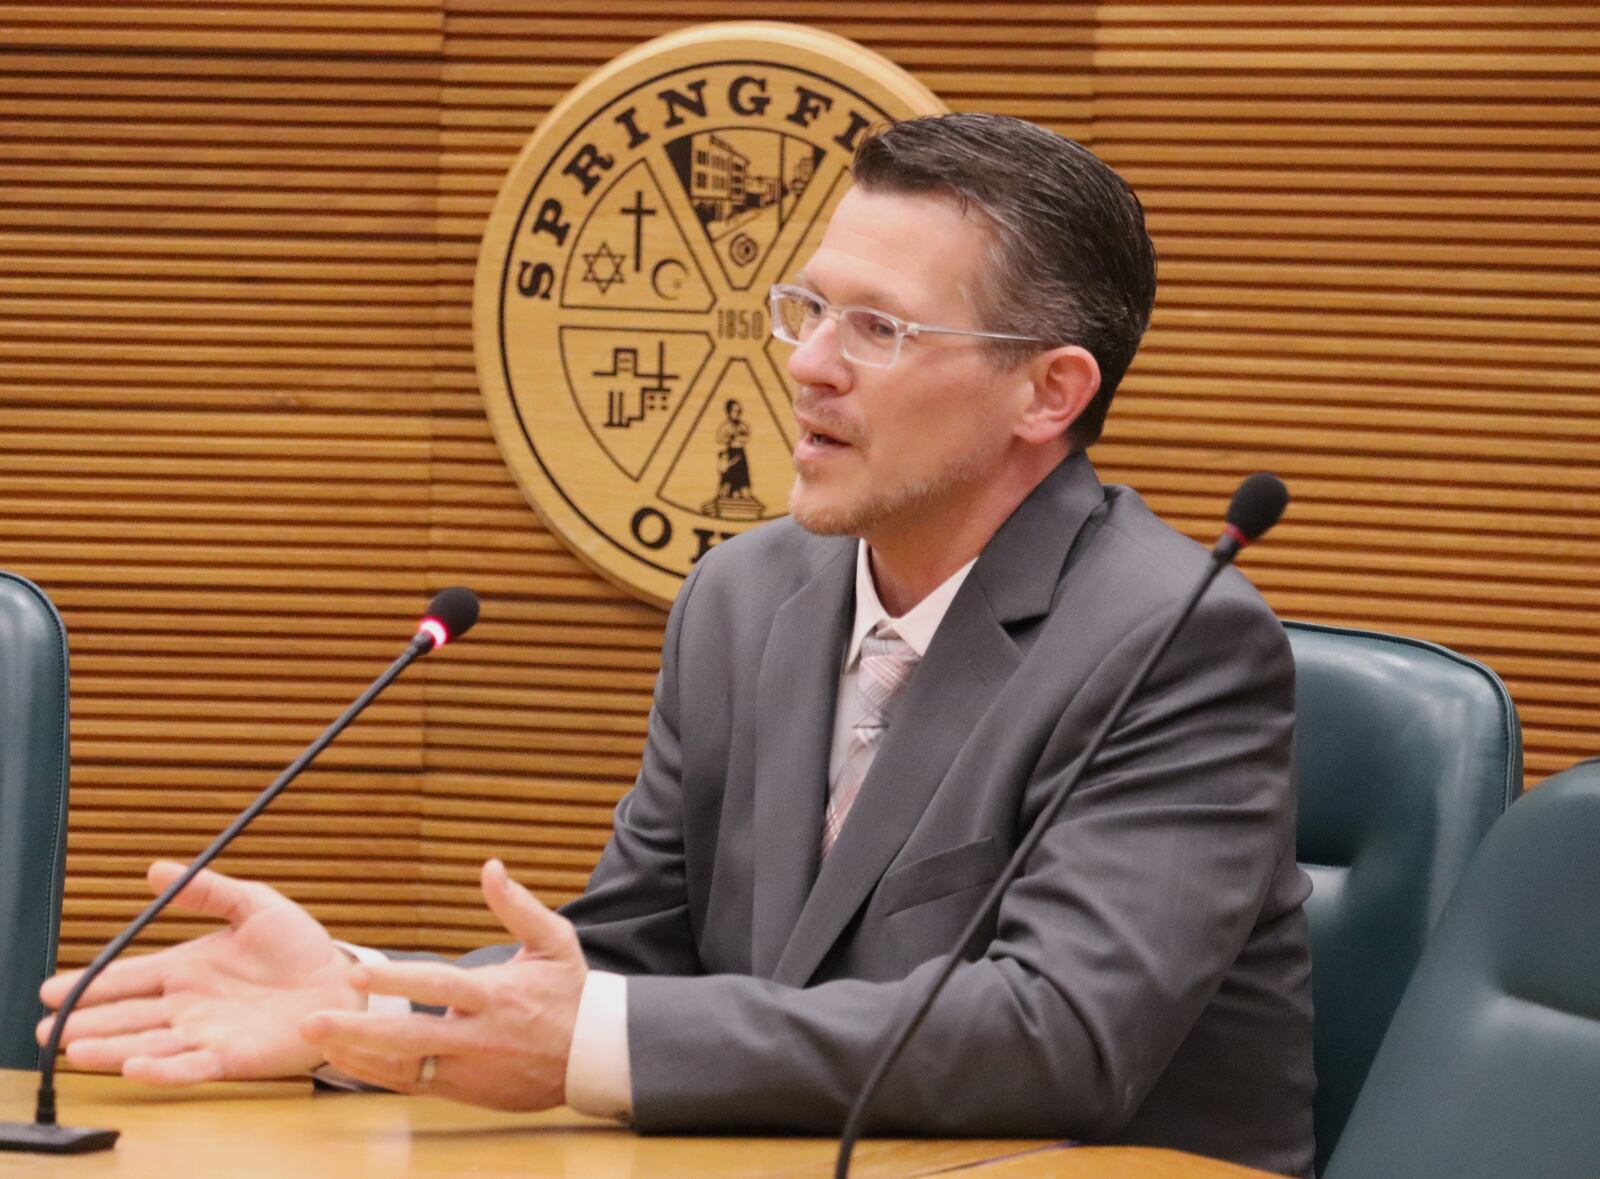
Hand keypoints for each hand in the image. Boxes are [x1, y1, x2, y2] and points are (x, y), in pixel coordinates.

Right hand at [38, 861, 360, 1083]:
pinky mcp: (231, 1056)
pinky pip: (189, 1065)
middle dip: (86, 1020)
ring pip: (147, 1042)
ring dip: (110, 1047)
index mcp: (188, 968)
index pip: (130, 976)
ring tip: (72, 1047)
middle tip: (46, 1028)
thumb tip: (157, 869)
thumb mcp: (255, 905)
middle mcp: (188, 1004)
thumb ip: (209, 891)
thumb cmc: (298, 946)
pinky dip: (161, 1068)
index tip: (50, 988)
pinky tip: (133, 1066)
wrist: (340, 982)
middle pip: (127, 1014)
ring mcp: (205, 1032)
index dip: (91, 983)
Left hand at [299, 859, 586, 1110]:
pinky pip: (411, 1085)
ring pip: (403, 1067)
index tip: (357, 973)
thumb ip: (518, 906)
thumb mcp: (554, 942)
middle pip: (408, 1037)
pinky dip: (376, 1075)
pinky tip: (347, 1062)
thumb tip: (491, 867)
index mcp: (495, 996)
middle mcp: (477, 1036)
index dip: (396, 980)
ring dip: (357, 1055)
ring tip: (317, 1040)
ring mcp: (468, 1069)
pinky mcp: (464, 1089)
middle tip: (312, 1021)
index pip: (438, 986)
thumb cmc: (570, 993)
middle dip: (356, 1030)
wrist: (591, 1057)